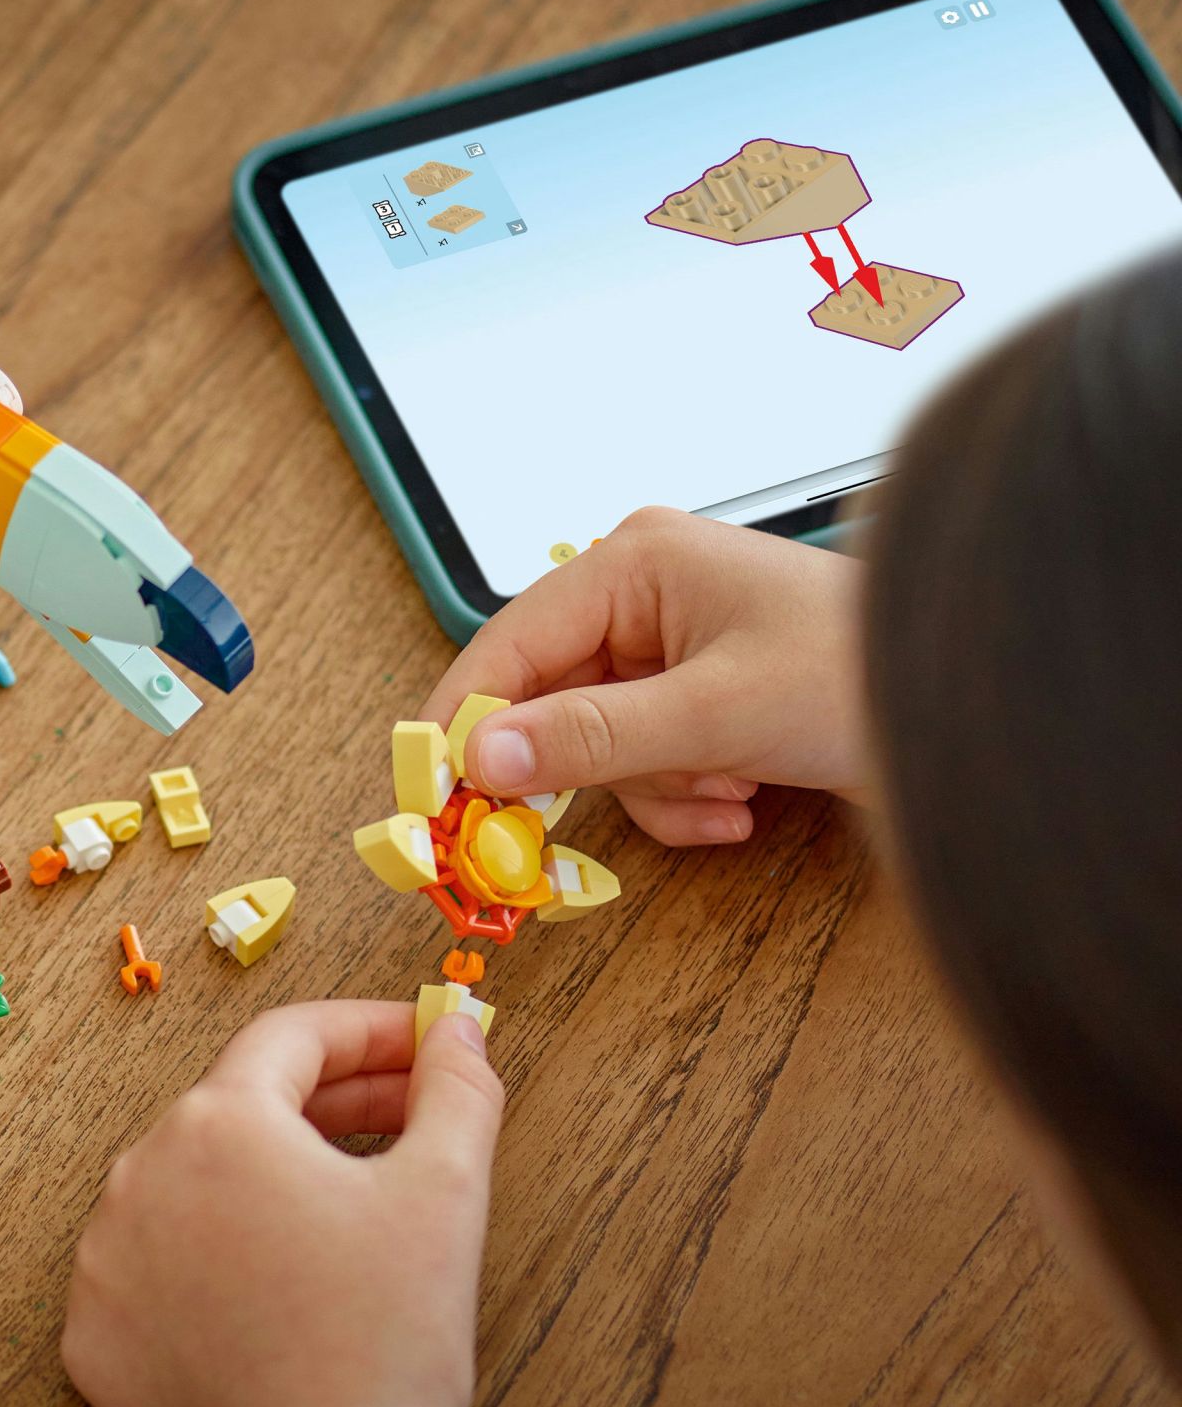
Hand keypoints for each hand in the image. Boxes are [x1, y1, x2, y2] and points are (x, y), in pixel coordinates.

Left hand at [62, 1001, 504, 1406]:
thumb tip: (459, 1031)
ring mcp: (106, 1255)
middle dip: (337, 1100)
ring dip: (274, 1173)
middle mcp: (141, 1171)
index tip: (426, 1042)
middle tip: (413, 1115)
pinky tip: (283, 1272)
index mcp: (219, 1122)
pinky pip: (162, 1259)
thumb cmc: (380, 1345)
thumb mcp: (444, 1196)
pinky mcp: (94, 1332)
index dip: (371, 1030)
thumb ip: (456, 1090)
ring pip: (200, 1179)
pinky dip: (220, 1249)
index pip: (295, 1036)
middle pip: (246, 1103)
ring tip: (352, 1200)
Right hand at [424, 507, 866, 845]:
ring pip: (597, 744)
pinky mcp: (698, 698)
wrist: (978, 708)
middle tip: (534, 843)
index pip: (509, 644)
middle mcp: (643, 597)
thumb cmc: (863, 673)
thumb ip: (591, 736)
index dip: (463, 719)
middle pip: (549, 700)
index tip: (428, 791)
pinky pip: (644, 762)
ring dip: (653, 787)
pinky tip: (745, 798)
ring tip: (726, 789)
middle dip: (584, 767)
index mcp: (635, 563)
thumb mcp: (715, 712)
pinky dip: (684, 796)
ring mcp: (670, 650)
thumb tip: (483, 758)